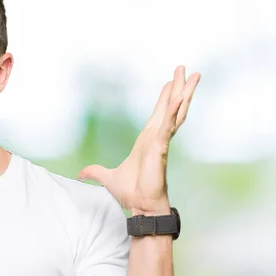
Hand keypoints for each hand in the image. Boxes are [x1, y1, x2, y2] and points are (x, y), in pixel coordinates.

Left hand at [78, 65, 200, 215]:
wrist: (140, 206)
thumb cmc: (131, 193)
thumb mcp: (107, 178)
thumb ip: (95, 173)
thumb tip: (81, 175)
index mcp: (147, 140)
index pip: (159, 114)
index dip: (165, 98)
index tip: (171, 82)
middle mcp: (157, 138)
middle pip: (171, 107)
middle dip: (179, 87)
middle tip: (186, 69)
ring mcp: (161, 142)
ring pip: (176, 112)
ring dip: (184, 93)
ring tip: (194, 75)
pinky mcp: (160, 148)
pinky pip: (169, 127)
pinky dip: (173, 112)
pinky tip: (179, 98)